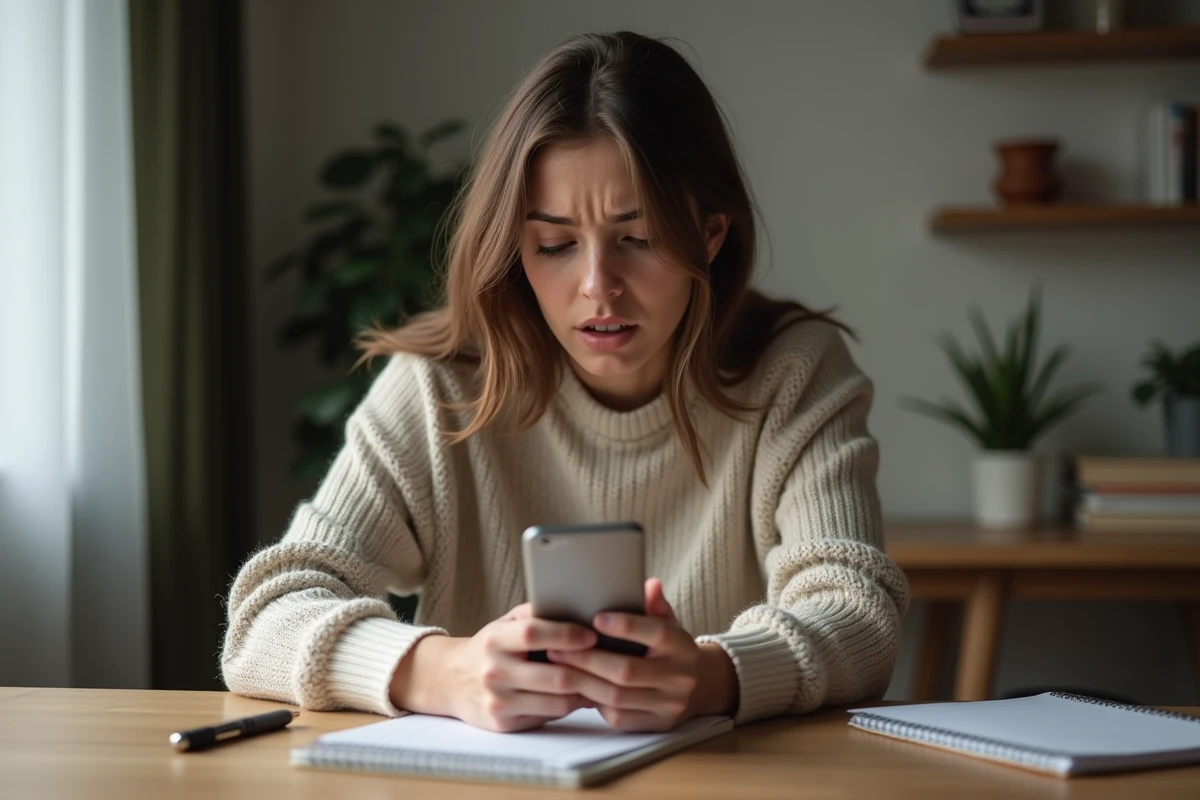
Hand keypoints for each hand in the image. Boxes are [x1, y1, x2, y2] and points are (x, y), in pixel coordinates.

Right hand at [390, 604, 615, 732]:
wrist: (449, 680)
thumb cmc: (489, 647)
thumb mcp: (504, 623)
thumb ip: (535, 614)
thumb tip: (576, 605)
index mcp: (495, 640)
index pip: (534, 633)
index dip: (567, 634)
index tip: (592, 634)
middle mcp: (494, 671)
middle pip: (555, 675)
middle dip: (589, 669)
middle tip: (611, 662)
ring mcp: (498, 701)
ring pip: (557, 701)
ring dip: (585, 692)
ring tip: (602, 680)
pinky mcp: (503, 724)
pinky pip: (548, 716)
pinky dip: (569, 706)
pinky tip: (581, 696)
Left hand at [547, 578, 737, 731]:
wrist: (696, 688)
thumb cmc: (668, 649)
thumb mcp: (667, 623)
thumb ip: (656, 605)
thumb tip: (649, 584)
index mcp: (683, 647)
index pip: (656, 633)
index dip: (626, 626)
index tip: (595, 618)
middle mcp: (680, 678)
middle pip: (627, 670)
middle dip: (587, 658)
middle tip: (558, 647)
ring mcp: (668, 705)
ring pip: (617, 696)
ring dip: (582, 680)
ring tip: (558, 665)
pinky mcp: (654, 725)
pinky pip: (617, 715)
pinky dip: (592, 700)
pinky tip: (573, 686)